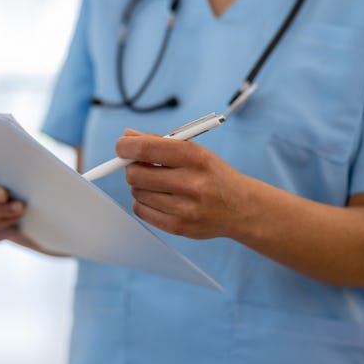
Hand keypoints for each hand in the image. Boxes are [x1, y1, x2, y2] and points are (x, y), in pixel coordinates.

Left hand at [116, 129, 249, 239]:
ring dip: (140, 186)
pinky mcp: (178, 227)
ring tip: (159, 184)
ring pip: (136, 192)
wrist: (241, 208)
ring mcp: (185, 208)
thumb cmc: (211, 174)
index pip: (147, 149)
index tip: (122, 146)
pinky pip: (140, 210)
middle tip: (141, 166)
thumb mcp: (193, 151)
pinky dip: (143, 202)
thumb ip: (158, 142)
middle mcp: (191, 183)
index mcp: (195, 158)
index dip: (126, 146)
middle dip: (132, 167)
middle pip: (136, 173)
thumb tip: (127, 136)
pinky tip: (160, 198)